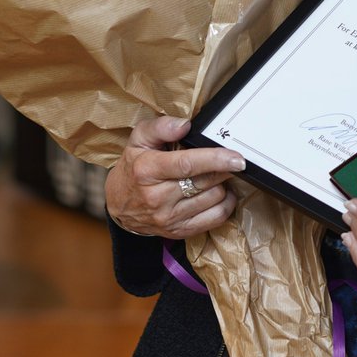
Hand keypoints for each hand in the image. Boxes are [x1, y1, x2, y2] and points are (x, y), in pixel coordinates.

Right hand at [104, 115, 244, 238]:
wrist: (119, 205)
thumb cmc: (133, 167)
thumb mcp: (139, 140)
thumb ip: (161, 127)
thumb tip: (185, 125)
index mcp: (147, 170)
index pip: (187, 165)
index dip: (216, 160)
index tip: (238, 158)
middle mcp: (157, 197)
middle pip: (206, 182)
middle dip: (224, 170)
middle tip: (230, 162)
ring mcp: (168, 218)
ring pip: (214, 199)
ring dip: (223, 185)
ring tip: (217, 176)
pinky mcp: (179, 231)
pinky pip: (215, 219)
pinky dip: (225, 204)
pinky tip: (219, 194)